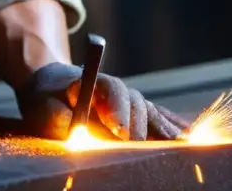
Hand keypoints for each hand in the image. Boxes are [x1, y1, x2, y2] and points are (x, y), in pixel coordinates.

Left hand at [15, 62, 191, 140]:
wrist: (52, 88)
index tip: (118, 131)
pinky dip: (173, 127)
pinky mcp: (138, 115)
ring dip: (163, 130)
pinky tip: (188, 138)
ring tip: (179, 146)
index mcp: (96, 82)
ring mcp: (131, 102)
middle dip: (139, 127)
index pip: (113, 91)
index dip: (118, 110)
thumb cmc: (46, 99)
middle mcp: (119, 90)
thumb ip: (58, 116)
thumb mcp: (43, 106)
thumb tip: (74, 128)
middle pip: (136, 104)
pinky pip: (160, 119)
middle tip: (138, 148)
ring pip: (151, 113)